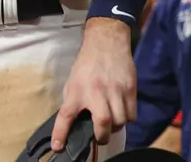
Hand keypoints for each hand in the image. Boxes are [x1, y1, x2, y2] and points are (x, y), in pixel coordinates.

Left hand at [51, 18, 135, 151]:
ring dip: (115, 127)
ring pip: (120, 122)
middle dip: (101, 137)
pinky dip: (126, 119)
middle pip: (102, 123)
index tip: (58, 147)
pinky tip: (120, 112)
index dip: (61, 133)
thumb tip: (75, 124)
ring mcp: (115, 90)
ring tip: (111, 121)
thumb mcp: (73, 81)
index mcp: (77, 89)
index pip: (66, 115)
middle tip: (99, 137)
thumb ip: (74, 102)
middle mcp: (95, 91)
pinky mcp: (130, 89)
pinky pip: (131, 115)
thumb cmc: (87, 64)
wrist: (106, 43)